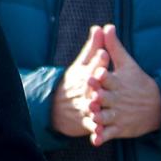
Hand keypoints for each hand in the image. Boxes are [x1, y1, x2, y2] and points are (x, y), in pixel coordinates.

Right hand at [50, 25, 110, 139]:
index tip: (104, 53)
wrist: (55, 108)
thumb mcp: (82, 65)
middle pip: (89, 87)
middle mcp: (82, 92)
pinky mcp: (85, 123)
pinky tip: (99, 133)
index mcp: (82, 76)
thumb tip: (100, 27)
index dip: (97, 61)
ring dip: (92, 107)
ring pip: (88, 106)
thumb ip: (92, 48)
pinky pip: (90, 126)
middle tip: (102, 79)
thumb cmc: (74, 83)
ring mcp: (83, 107)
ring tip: (96, 107)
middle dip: (95, 84)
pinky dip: (94, 131)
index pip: (91, 66)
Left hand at [85, 24, 160, 144]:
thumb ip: (114, 46)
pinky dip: (102, 137)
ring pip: (106, 117)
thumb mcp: (127, 63)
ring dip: (99, 118)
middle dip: (99, 98)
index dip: (103, 76)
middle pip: (106, 98)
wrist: (159, 106)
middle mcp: (118, 99)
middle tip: (91, 97)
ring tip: (91, 117)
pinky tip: (94, 140)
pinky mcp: (119, 128)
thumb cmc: (138, 81)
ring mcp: (119, 114)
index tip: (96, 73)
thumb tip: (106, 25)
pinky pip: (110, 134)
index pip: (109, 78)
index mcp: (118, 82)